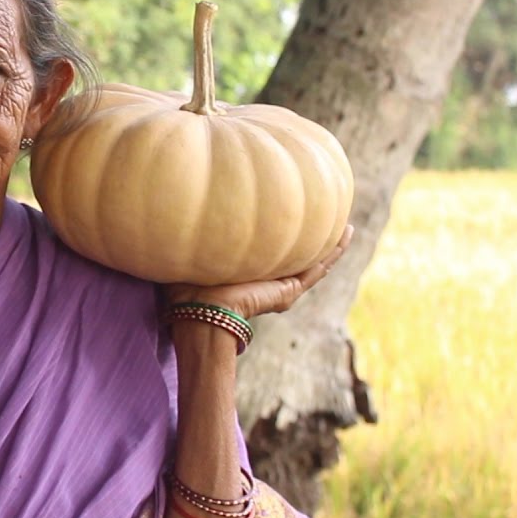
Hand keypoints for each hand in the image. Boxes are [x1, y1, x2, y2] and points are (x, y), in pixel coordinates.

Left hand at [164, 225, 353, 320]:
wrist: (200, 309)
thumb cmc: (185, 286)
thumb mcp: (191, 252)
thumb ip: (190, 234)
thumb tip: (171, 208)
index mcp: (245, 272)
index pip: (267, 250)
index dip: (276, 233)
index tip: (283, 211)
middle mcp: (266, 280)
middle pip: (295, 255)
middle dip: (308, 236)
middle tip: (325, 214)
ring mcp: (281, 286)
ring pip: (313, 260)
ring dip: (328, 242)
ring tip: (343, 224)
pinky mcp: (289, 289)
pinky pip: (317, 267)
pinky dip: (332, 250)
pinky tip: (344, 233)